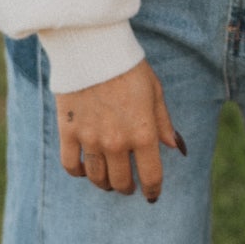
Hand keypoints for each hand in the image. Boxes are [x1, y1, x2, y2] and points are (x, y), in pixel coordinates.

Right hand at [57, 59, 185, 200]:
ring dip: (105, 183)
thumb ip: (164, 123)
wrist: (93, 48)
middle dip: (127, 187)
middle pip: (121, 182)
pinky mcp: (69, 132)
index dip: (153, 191)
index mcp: (143, 134)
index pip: (151, 176)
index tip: (152, 195)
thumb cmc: (129, 68)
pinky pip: (71, 165)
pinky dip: (79, 172)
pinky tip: (85, 168)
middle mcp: (117, 142)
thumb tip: (176, 147)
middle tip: (128, 185)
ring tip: (108, 179)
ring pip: (97, 178)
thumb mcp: (155, 92)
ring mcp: (91, 139)